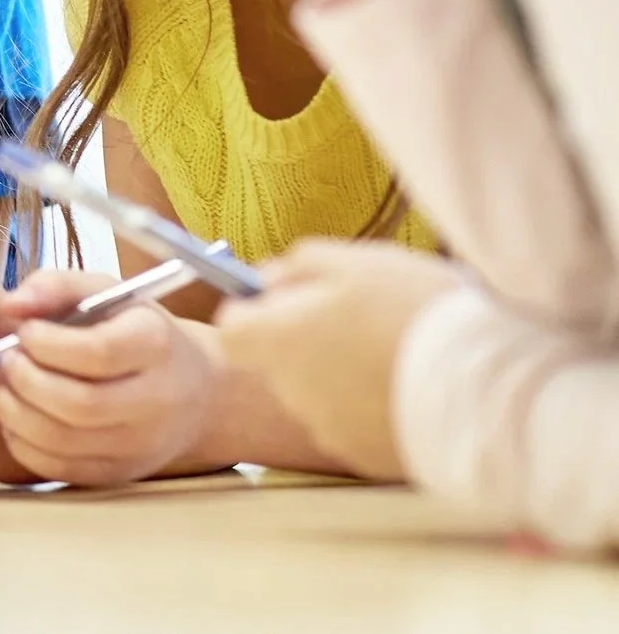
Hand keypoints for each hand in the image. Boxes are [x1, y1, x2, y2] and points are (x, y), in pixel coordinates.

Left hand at [0, 269, 219, 486]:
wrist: (194, 391)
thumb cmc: (135, 331)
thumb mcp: (105, 292)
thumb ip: (55, 286)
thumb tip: (11, 306)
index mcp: (155, 344)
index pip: (99, 353)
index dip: (47, 343)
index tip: (23, 331)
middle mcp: (155, 401)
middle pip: (78, 404)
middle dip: (24, 379)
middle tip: (3, 360)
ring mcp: (139, 445)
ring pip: (62, 441)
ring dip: (13, 412)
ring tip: (0, 384)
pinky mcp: (118, 473)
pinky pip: (58, 468)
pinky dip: (22, 442)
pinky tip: (14, 414)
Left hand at [215, 240, 463, 481]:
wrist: (491, 388)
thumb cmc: (418, 313)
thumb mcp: (357, 263)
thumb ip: (298, 266)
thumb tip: (268, 279)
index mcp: (278, 342)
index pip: (231, 331)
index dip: (255, 311)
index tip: (290, 298)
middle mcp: (293, 393)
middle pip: (281, 363)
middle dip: (309, 342)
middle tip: (363, 320)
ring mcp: (330, 431)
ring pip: (323, 395)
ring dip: (346, 376)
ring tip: (401, 354)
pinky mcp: (369, 459)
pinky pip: (360, 425)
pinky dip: (377, 409)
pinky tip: (417, 389)